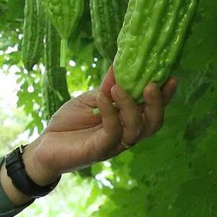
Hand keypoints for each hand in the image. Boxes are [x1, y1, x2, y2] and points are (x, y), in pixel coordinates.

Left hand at [24, 71, 177, 183]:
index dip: (164, 96)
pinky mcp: (99, 150)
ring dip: (131, 106)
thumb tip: (119, 66)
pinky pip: (112, 132)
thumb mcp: (89, 99)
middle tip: (152, 85)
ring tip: (119, 88)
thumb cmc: (68, 123)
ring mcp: (114, 145)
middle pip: (153, 123)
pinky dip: (110, 113)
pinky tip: (102, 98)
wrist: (44, 147)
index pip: (151, 109)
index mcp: (126, 121)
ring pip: (136, 130)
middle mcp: (125, 134)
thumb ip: (106, 87)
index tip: (171, 76)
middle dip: (157, 104)